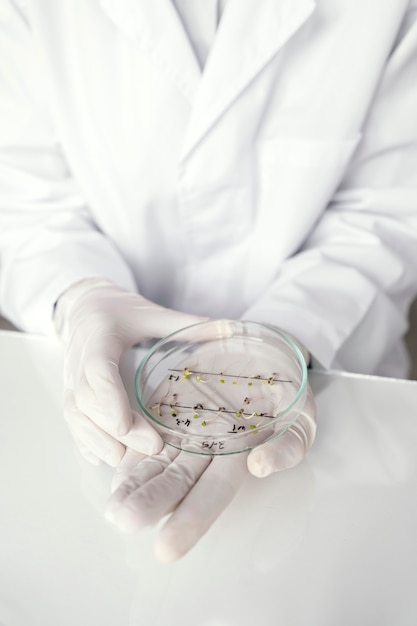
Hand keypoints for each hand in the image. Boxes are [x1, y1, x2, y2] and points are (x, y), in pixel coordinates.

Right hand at [54, 278, 205, 465]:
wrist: (85, 306)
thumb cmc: (120, 310)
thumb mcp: (152, 312)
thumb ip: (187, 323)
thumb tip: (233, 328)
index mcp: (99, 337)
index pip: (98, 369)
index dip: (109, 398)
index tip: (123, 425)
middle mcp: (79, 360)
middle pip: (88, 400)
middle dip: (115, 427)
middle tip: (151, 447)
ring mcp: (71, 378)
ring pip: (75, 413)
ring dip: (97, 440)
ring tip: (125, 461)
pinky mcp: (70, 391)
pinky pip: (72, 419)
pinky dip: (85, 441)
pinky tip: (103, 459)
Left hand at [105, 381, 315, 561]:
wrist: (263, 352)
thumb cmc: (288, 390)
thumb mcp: (301, 417)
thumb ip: (286, 444)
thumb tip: (260, 465)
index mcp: (238, 457)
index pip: (213, 492)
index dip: (191, 519)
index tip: (166, 548)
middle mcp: (207, 451)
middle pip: (177, 482)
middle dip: (151, 503)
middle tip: (124, 521)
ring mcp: (184, 430)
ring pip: (156, 462)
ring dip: (133, 484)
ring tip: (112, 508)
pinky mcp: (168, 409)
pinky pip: (145, 432)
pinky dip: (129, 449)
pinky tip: (112, 467)